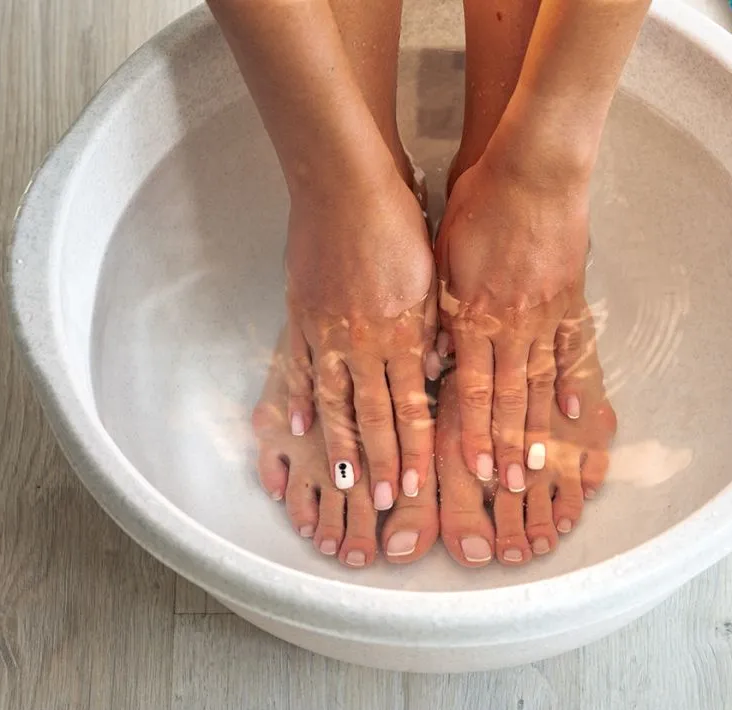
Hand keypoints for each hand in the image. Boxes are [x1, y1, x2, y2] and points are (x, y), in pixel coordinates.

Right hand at [284, 167, 434, 510]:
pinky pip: (298, 366)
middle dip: (382, 462)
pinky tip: (296, 428)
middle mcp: (364, 342)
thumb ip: (431, 330)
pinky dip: (297, 399)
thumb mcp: (430, 277)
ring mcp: (327, 332)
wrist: (344, 185)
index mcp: (403, 332)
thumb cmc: (397, 224)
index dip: (413, 449)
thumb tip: (435, 372)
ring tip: (344, 484)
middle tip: (383, 502)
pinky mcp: (301, 315)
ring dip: (341, 446)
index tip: (415, 485)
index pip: (411, 406)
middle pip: (374, 415)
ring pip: (334, 402)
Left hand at [435, 154, 589, 493]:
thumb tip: (436, 356)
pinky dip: (574, 382)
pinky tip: (575, 412)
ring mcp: (546, 314)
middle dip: (507, 445)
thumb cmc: (478, 204)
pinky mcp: (570, 298)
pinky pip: (572, 348)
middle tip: (509, 487)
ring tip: (542, 465)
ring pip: (541, 382)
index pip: (473, 388)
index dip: (473, 432)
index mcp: (473, 315)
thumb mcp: (443, 257)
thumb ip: (440, 310)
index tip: (473, 469)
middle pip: (509, 397)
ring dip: (539, 428)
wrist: (534, 168)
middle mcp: (511, 324)